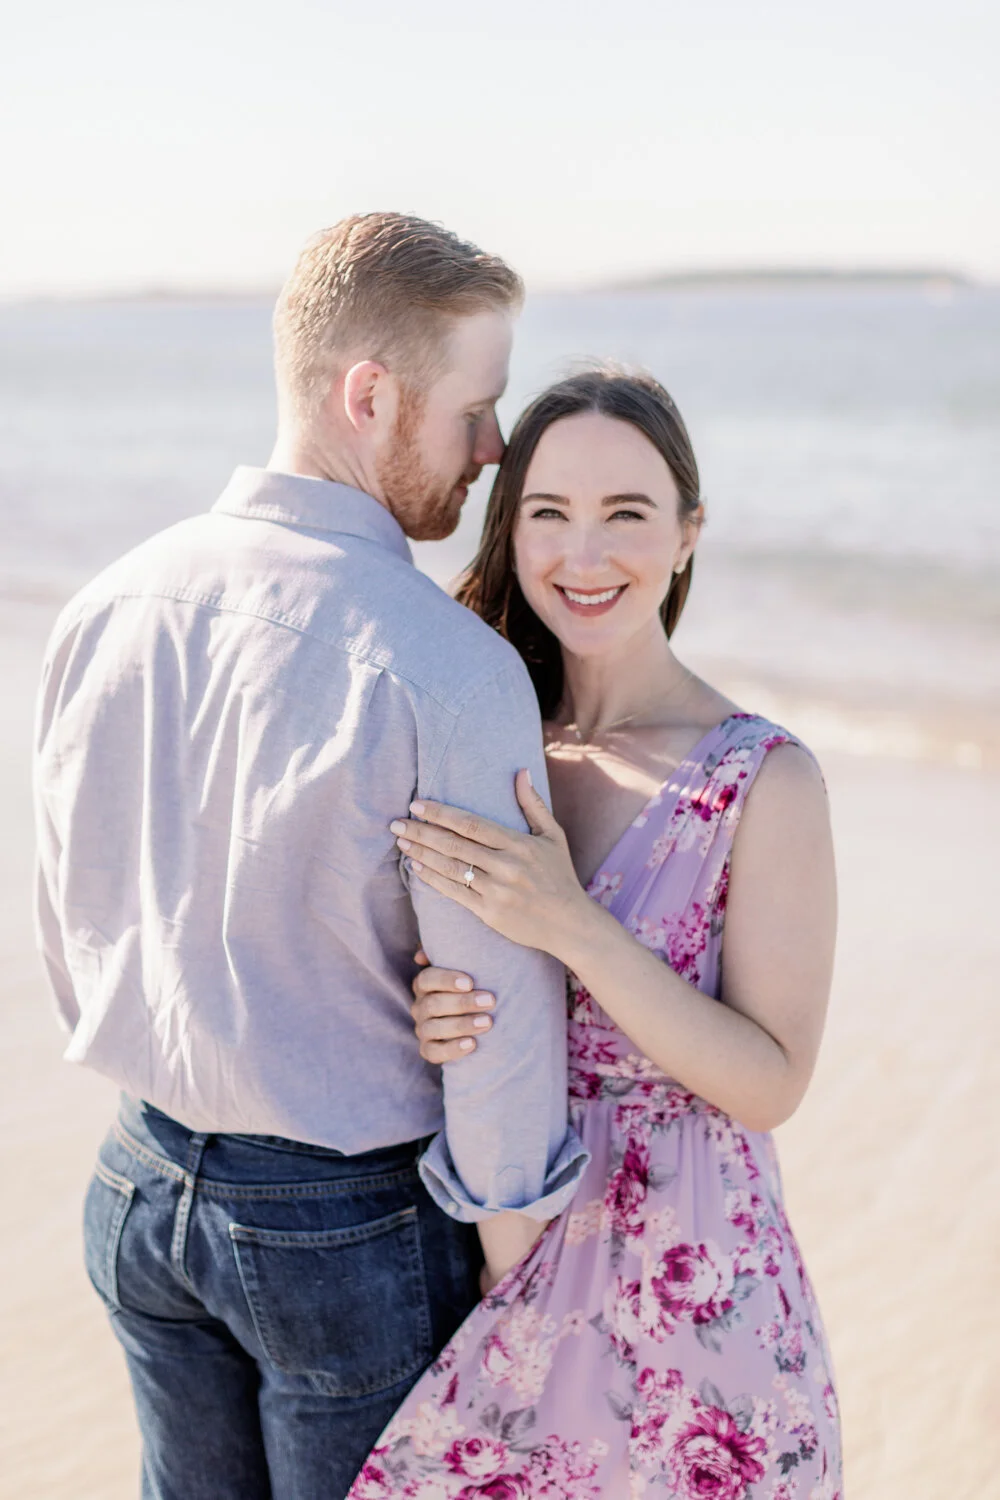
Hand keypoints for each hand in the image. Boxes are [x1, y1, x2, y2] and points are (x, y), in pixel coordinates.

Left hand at [390, 771, 588, 958]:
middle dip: (421, 832)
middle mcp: (506, 866)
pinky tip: (417, 868)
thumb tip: (520, 771)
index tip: (417, 805)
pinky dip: (433, 880)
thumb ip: (533, 804)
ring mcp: (496, 891)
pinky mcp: (489, 913)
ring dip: (422, 854)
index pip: (471, 824)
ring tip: (401, 842)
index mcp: (519, 844)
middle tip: (396, 823)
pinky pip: (454, 893)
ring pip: (450, 868)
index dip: (441, 813)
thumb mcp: (553, 836)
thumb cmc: (561, 876)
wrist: (569, 924)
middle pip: (454, 844)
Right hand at [410, 948, 495, 1063]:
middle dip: (462, 1003)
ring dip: (461, 1025)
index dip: (446, 980)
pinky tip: (472, 1044)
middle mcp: (420, 1006)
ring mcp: (423, 1029)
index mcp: (426, 984)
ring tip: (487, 1022)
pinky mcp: (429, 1050)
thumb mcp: (473, 966)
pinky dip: (452, 1049)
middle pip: (433, 1004)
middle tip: (490, 1001)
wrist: (487, 1016)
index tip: (470, 982)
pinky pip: (433, 1053)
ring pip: (433, 1029)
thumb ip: (457, 952)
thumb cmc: (479, 985)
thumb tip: (422, 954)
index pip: (427, 979)